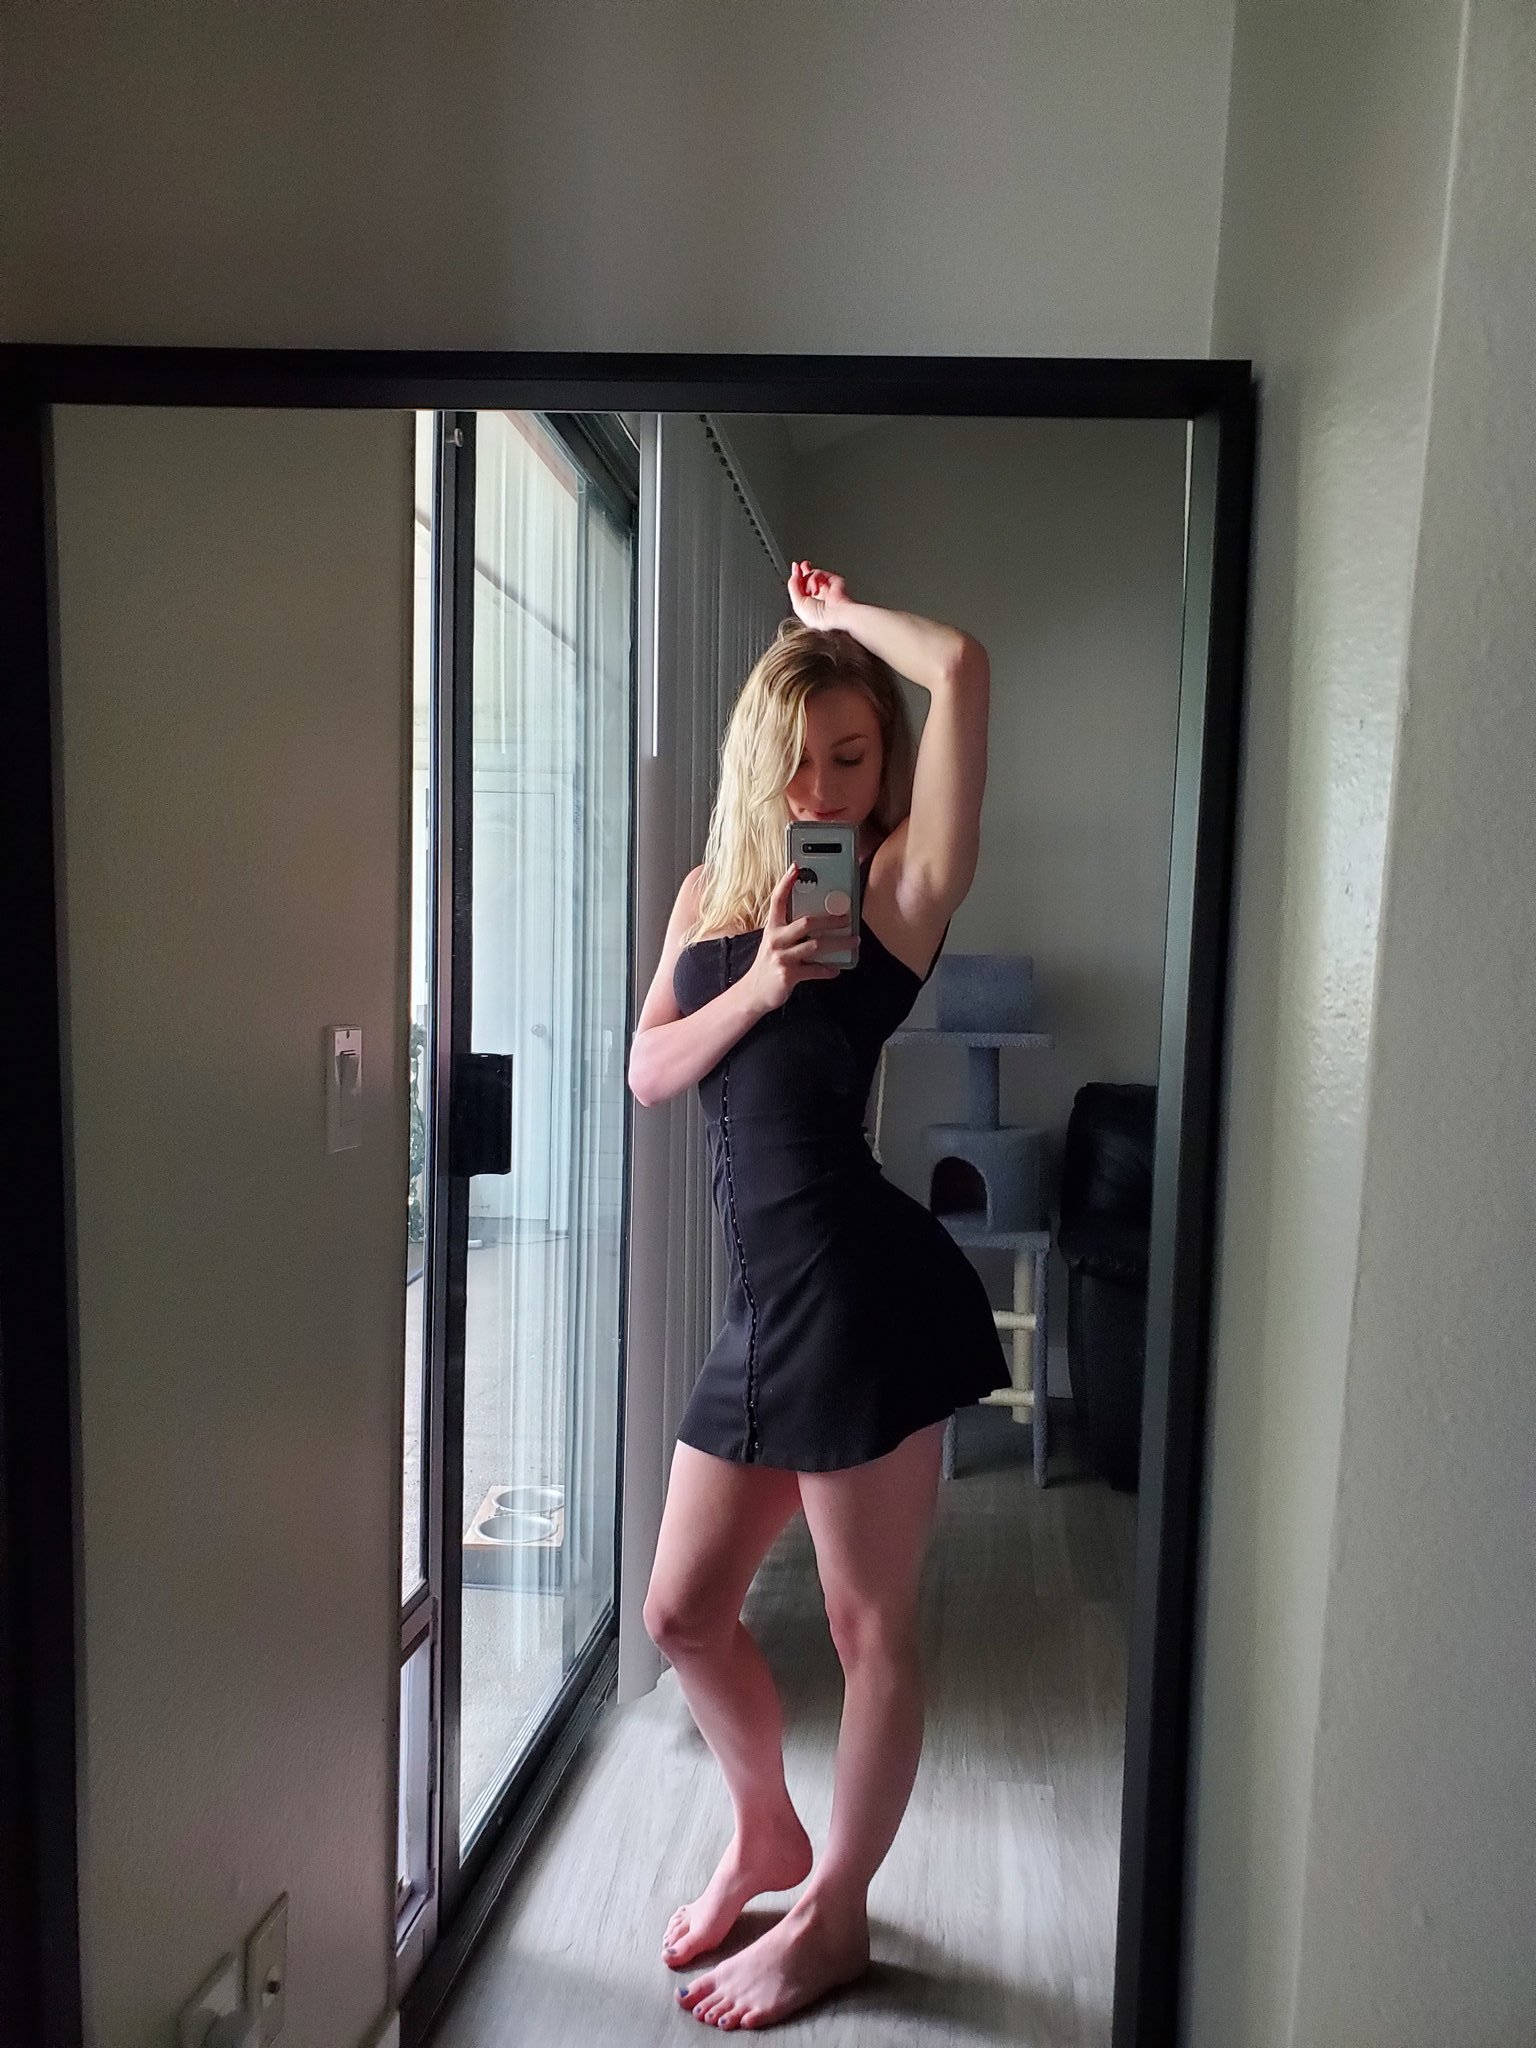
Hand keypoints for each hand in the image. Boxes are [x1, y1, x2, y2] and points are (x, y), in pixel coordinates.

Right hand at [743, 862, 856, 1013]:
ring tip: (853, 941)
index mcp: (772, 929)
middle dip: (830, 919)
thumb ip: (790, 931)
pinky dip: (828, 969)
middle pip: (806, 922)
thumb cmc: (769, 964)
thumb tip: (819, 922)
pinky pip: (815, 970)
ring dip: (838, 943)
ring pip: (816, 945)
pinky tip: (836, 969)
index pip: (777, 900)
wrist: (754, 992)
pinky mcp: (788, 975)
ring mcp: (781, 958)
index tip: (796, 867)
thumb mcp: (774, 943)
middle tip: (848, 917)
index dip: (786, 883)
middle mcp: (775, 940)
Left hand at [787, 559, 849, 628]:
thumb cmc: (819, 617)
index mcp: (809, 604)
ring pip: (812, 574)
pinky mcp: (834, 581)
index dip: (796, 577)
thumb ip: (793, 585)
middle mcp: (818, 595)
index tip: (795, 568)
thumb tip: (795, 570)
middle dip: (802, 571)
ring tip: (810, 592)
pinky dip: (815, 579)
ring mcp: (827, 587)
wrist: (834, 615)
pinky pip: (819, 573)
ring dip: (807, 581)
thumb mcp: (797, 604)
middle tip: (798, 567)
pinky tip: (816, 590)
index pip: (801, 587)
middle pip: (807, 577)